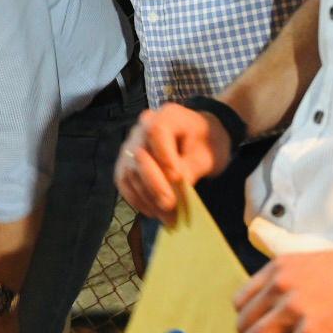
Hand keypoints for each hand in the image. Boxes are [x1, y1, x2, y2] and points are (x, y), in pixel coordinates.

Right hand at [115, 104, 232, 225]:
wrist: (201, 138)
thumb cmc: (208, 142)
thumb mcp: (207, 153)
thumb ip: (191, 167)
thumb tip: (176, 189)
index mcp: (166, 116)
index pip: (156, 133)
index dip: (163, 157)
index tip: (178, 180)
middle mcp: (142, 127)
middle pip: (139, 155)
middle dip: (154, 184)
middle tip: (170, 207)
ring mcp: (131, 143)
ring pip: (129, 171)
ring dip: (146, 197)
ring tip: (165, 217)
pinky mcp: (127, 162)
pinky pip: (124, 180)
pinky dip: (136, 198)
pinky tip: (152, 212)